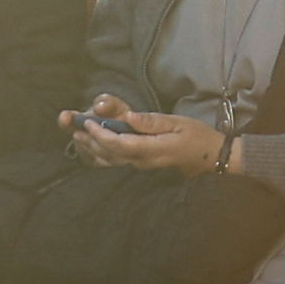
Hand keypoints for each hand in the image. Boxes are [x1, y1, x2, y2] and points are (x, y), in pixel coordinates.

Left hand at [71, 99, 226, 171]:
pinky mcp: (142, 165)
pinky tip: (93, 147)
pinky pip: (118, 161)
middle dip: (92, 141)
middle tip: (74, 127)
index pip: (121, 144)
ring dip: (94, 148)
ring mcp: (143, 166)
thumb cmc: (196, 135)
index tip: (88, 123)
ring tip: (78, 136)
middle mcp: (144, 162)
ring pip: (112, 159)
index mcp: (153, 150)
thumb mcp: (177, 122)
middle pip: (112, 153)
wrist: (210, 156)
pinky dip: (102, 154)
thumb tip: (129, 117)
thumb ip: (152, 121)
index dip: (102, 134)